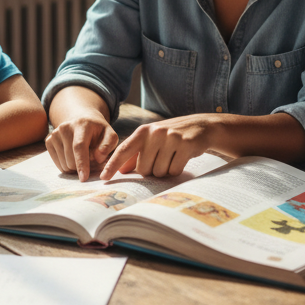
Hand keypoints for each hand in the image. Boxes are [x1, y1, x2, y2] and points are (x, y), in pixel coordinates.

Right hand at [45, 111, 117, 181]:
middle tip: (92, 161)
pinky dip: (68, 165)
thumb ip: (108, 145)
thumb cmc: (98, 131)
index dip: (81, 163)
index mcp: (82, 124)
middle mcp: (65, 127)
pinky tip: (74, 156)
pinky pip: (58, 165)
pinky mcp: (49, 141)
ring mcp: (55, 134)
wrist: (82, 120)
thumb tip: (98, 158)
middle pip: (71, 160)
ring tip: (84, 157)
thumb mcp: (110, 134)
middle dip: (83, 167)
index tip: (84, 178)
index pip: (79, 146)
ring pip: (64, 165)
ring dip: (76, 167)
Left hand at [99, 115, 218, 179]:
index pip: (124, 150)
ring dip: (165, 171)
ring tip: (172, 157)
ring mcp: (170, 138)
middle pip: (143, 169)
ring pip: (159, 172)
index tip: (104, 178)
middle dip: (151, 170)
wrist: (200, 126)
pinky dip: (176, 170)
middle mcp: (155, 133)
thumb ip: (136, 154)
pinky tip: (181, 158)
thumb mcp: (152, 140)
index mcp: (143, 131)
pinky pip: (174, 171)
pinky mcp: (185, 145)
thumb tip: (121, 170)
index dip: (113, 165)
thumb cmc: (171, 136)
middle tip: (161, 159)